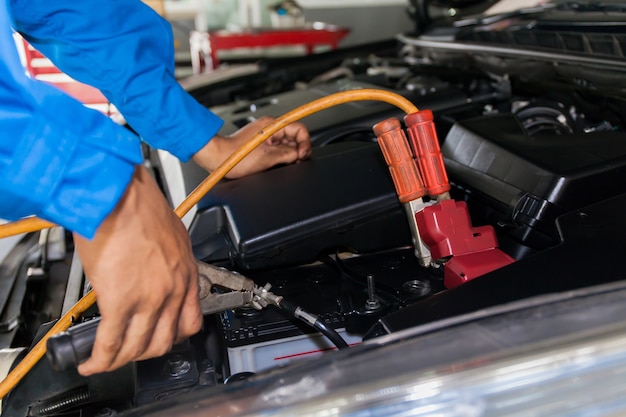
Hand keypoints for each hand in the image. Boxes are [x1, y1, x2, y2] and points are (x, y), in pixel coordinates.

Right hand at [73, 165, 201, 375]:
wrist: (117, 193)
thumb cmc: (137, 205)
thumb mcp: (167, 235)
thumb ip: (164, 261)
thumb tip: (150, 272)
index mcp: (185, 272)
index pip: (190, 321)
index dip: (172, 337)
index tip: (159, 339)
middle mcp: (173, 288)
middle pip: (164, 341)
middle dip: (144, 353)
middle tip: (129, 352)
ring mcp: (150, 297)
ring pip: (138, 347)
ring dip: (120, 361)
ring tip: (105, 361)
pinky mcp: (121, 300)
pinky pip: (111, 342)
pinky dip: (100, 358)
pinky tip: (92, 360)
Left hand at [192, 116, 310, 178]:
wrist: (218, 158)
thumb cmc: (235, 156)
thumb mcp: (267, 157)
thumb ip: (288, 154)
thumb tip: (299, 154)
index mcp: (272, 125)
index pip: (300, 129)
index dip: (305, 143)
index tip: (302, 156)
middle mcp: (270, 128)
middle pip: (294, 138)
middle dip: (297, 150)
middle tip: (293, 162)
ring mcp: (265, 136)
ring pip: (287, 145)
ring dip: (288, 155)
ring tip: (280, 163)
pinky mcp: (261, 144)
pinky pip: (277, 149)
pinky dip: (279, 157)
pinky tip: (273, 163)